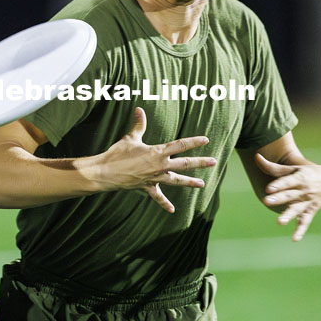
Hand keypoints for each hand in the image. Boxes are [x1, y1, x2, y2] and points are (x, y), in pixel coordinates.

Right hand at [98, 107, 215, 212]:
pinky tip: (172, 210)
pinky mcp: (147, 188)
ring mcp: (155, 178)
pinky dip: (165, 203)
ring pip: (176, 180)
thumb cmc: (117, 154)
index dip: (194, 141)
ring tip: (202, 184)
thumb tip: (139, 109)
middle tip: (213, 161)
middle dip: (200, 162)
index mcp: (157, 152)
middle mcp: (160, 166)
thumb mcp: (130, 138)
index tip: (205, 140)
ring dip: (190, 182)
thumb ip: (139, 124)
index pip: (180, 145)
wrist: (106, 172)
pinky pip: (158, 197)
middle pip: (184, 164)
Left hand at [254, 153, 320, 241]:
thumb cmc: (307, 173)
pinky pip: (305, 222)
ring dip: (288, 215)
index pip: (288, 181)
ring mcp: (307, 202)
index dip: (279, 184)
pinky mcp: (310, 211)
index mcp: (299, 177)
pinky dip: (300, 230)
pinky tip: (294, 239)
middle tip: (267, 201)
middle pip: (289, 195)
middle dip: (279, 198)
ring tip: (279, 222)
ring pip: (297, 209)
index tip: (269, 188)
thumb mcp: (293, 168)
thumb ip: (273, 167)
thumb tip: (256, 157)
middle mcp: (303, 190)